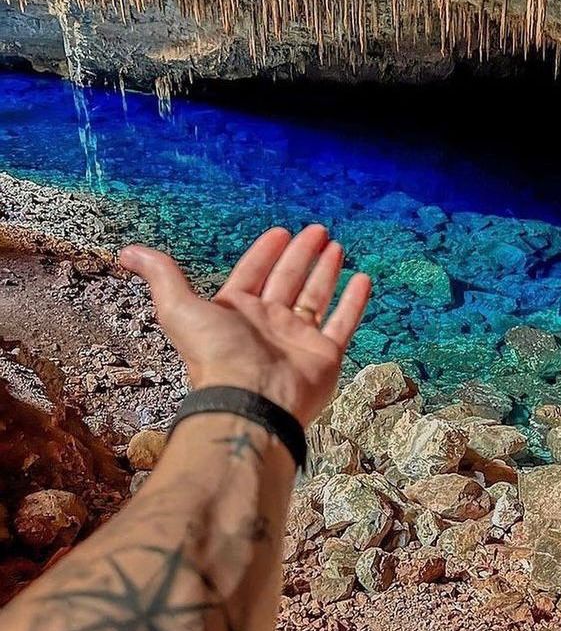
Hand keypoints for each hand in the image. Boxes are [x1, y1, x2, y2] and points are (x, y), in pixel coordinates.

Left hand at [119, 224, 370, 426]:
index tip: (281, 232)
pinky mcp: (325, 354)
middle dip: (301, 255)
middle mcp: (269, 324)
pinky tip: (362, 279)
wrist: (250, 399)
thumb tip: (127, 252)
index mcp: (237, 312)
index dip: (266, 253)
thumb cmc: (215, 354)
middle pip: (288, 280)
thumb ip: (161, 275)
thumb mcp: (179, 307)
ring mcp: (298, 339)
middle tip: (317, 231)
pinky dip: (353, 302)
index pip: (254, 273)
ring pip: (315, 297)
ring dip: (325, 272)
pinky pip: (343, 323)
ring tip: (336, 246)